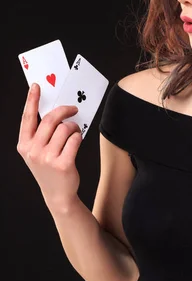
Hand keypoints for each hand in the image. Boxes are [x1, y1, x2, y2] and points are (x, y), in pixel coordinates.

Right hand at [17, 83, 82, 208]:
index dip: (32, 100)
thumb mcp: (38, 152)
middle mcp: (33, 150)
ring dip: (73, 127)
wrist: (58, 194)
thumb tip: (56, 111)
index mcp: (24, 145)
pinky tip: (77, 142)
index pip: (27, 117)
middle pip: (50, 119)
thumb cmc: (49, 168)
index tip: (37, 86)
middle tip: (73, 108)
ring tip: (74, 132)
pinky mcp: (62, 163)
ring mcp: (47, 158)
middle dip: (64, 110)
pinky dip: (78, 138)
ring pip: (65, 128)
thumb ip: (41, 134)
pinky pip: (75, 140)